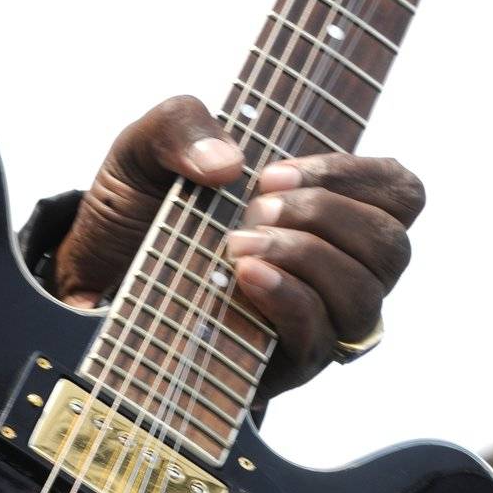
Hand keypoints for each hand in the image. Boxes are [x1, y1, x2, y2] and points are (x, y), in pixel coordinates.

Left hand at [52, 95, 423, 401]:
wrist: (91, 277)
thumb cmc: (139, 212)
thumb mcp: (149, 147)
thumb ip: (183, 124)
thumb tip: (229, 165)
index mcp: (331, 211)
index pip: (401, 193)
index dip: (354, 175)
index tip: (275, 172)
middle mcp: (336, 270)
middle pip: (391, 247)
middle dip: (325, 216)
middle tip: (254, 208)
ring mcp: (316, 324)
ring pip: (365, 297)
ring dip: (307, 258)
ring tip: (238, 244)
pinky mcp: (284, 367)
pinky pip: (319, 339)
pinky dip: (288, 300)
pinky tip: (244, 276)